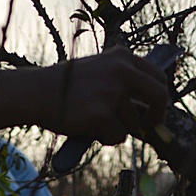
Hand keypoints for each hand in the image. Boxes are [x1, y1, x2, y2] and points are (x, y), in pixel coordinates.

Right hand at [0, 51, 170, 141]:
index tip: (155, 111)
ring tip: (93, 120)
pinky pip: (117, 137)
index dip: (160, 97)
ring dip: (118, 129)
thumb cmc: (65, 85)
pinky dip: (105, 138)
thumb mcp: (98, 70)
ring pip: (134, 124)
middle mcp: (122, 72)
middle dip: (156, 116)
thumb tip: (151, 110)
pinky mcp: (103, 115)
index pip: (158, 77)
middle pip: (160, 97)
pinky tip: (87, 127)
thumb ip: (123, 82)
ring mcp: (113, 93)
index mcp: (122, 57)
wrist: (35, 92)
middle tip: (147, 127)